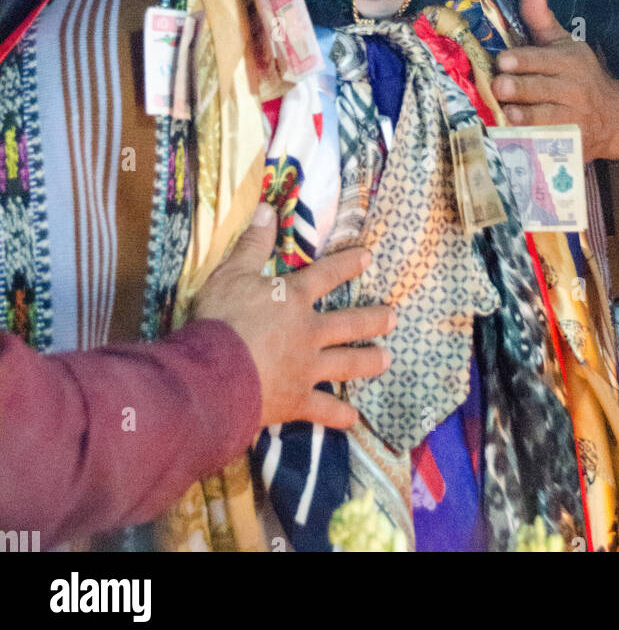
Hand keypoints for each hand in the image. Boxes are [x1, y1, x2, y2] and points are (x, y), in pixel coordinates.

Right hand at [192, 205, 394, 429]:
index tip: (370, 257)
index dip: (348, 264)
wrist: (213, 376)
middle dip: (374, 319)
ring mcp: (307, 369)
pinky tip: (353, 420)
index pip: (327, 275)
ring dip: (369, 361)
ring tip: (388, 359)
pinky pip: (324, 410)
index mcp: (294, 298)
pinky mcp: (297, 401)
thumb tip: (267, 209)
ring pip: (347, 364)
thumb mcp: (230, 273)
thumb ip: (252, 244)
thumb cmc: (220, 320)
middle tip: (394, 317)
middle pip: (349, 323)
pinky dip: (339, 416)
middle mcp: (309, 332)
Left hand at [491, 0, 618, 163]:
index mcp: (569, 62)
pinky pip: (550, 144)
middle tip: (499, 87)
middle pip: (543, 90)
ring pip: (547, 119)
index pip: (544, 60)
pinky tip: (515, 141)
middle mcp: (572, 91)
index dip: (524, 61)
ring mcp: (572, 121)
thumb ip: (540, 19)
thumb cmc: (579, 75)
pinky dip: (533, 143)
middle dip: (521, 89)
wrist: (614, 117)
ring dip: (526, 117)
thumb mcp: (564, 45)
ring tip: (506, 114)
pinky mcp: (570, 145)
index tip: (504, 61)